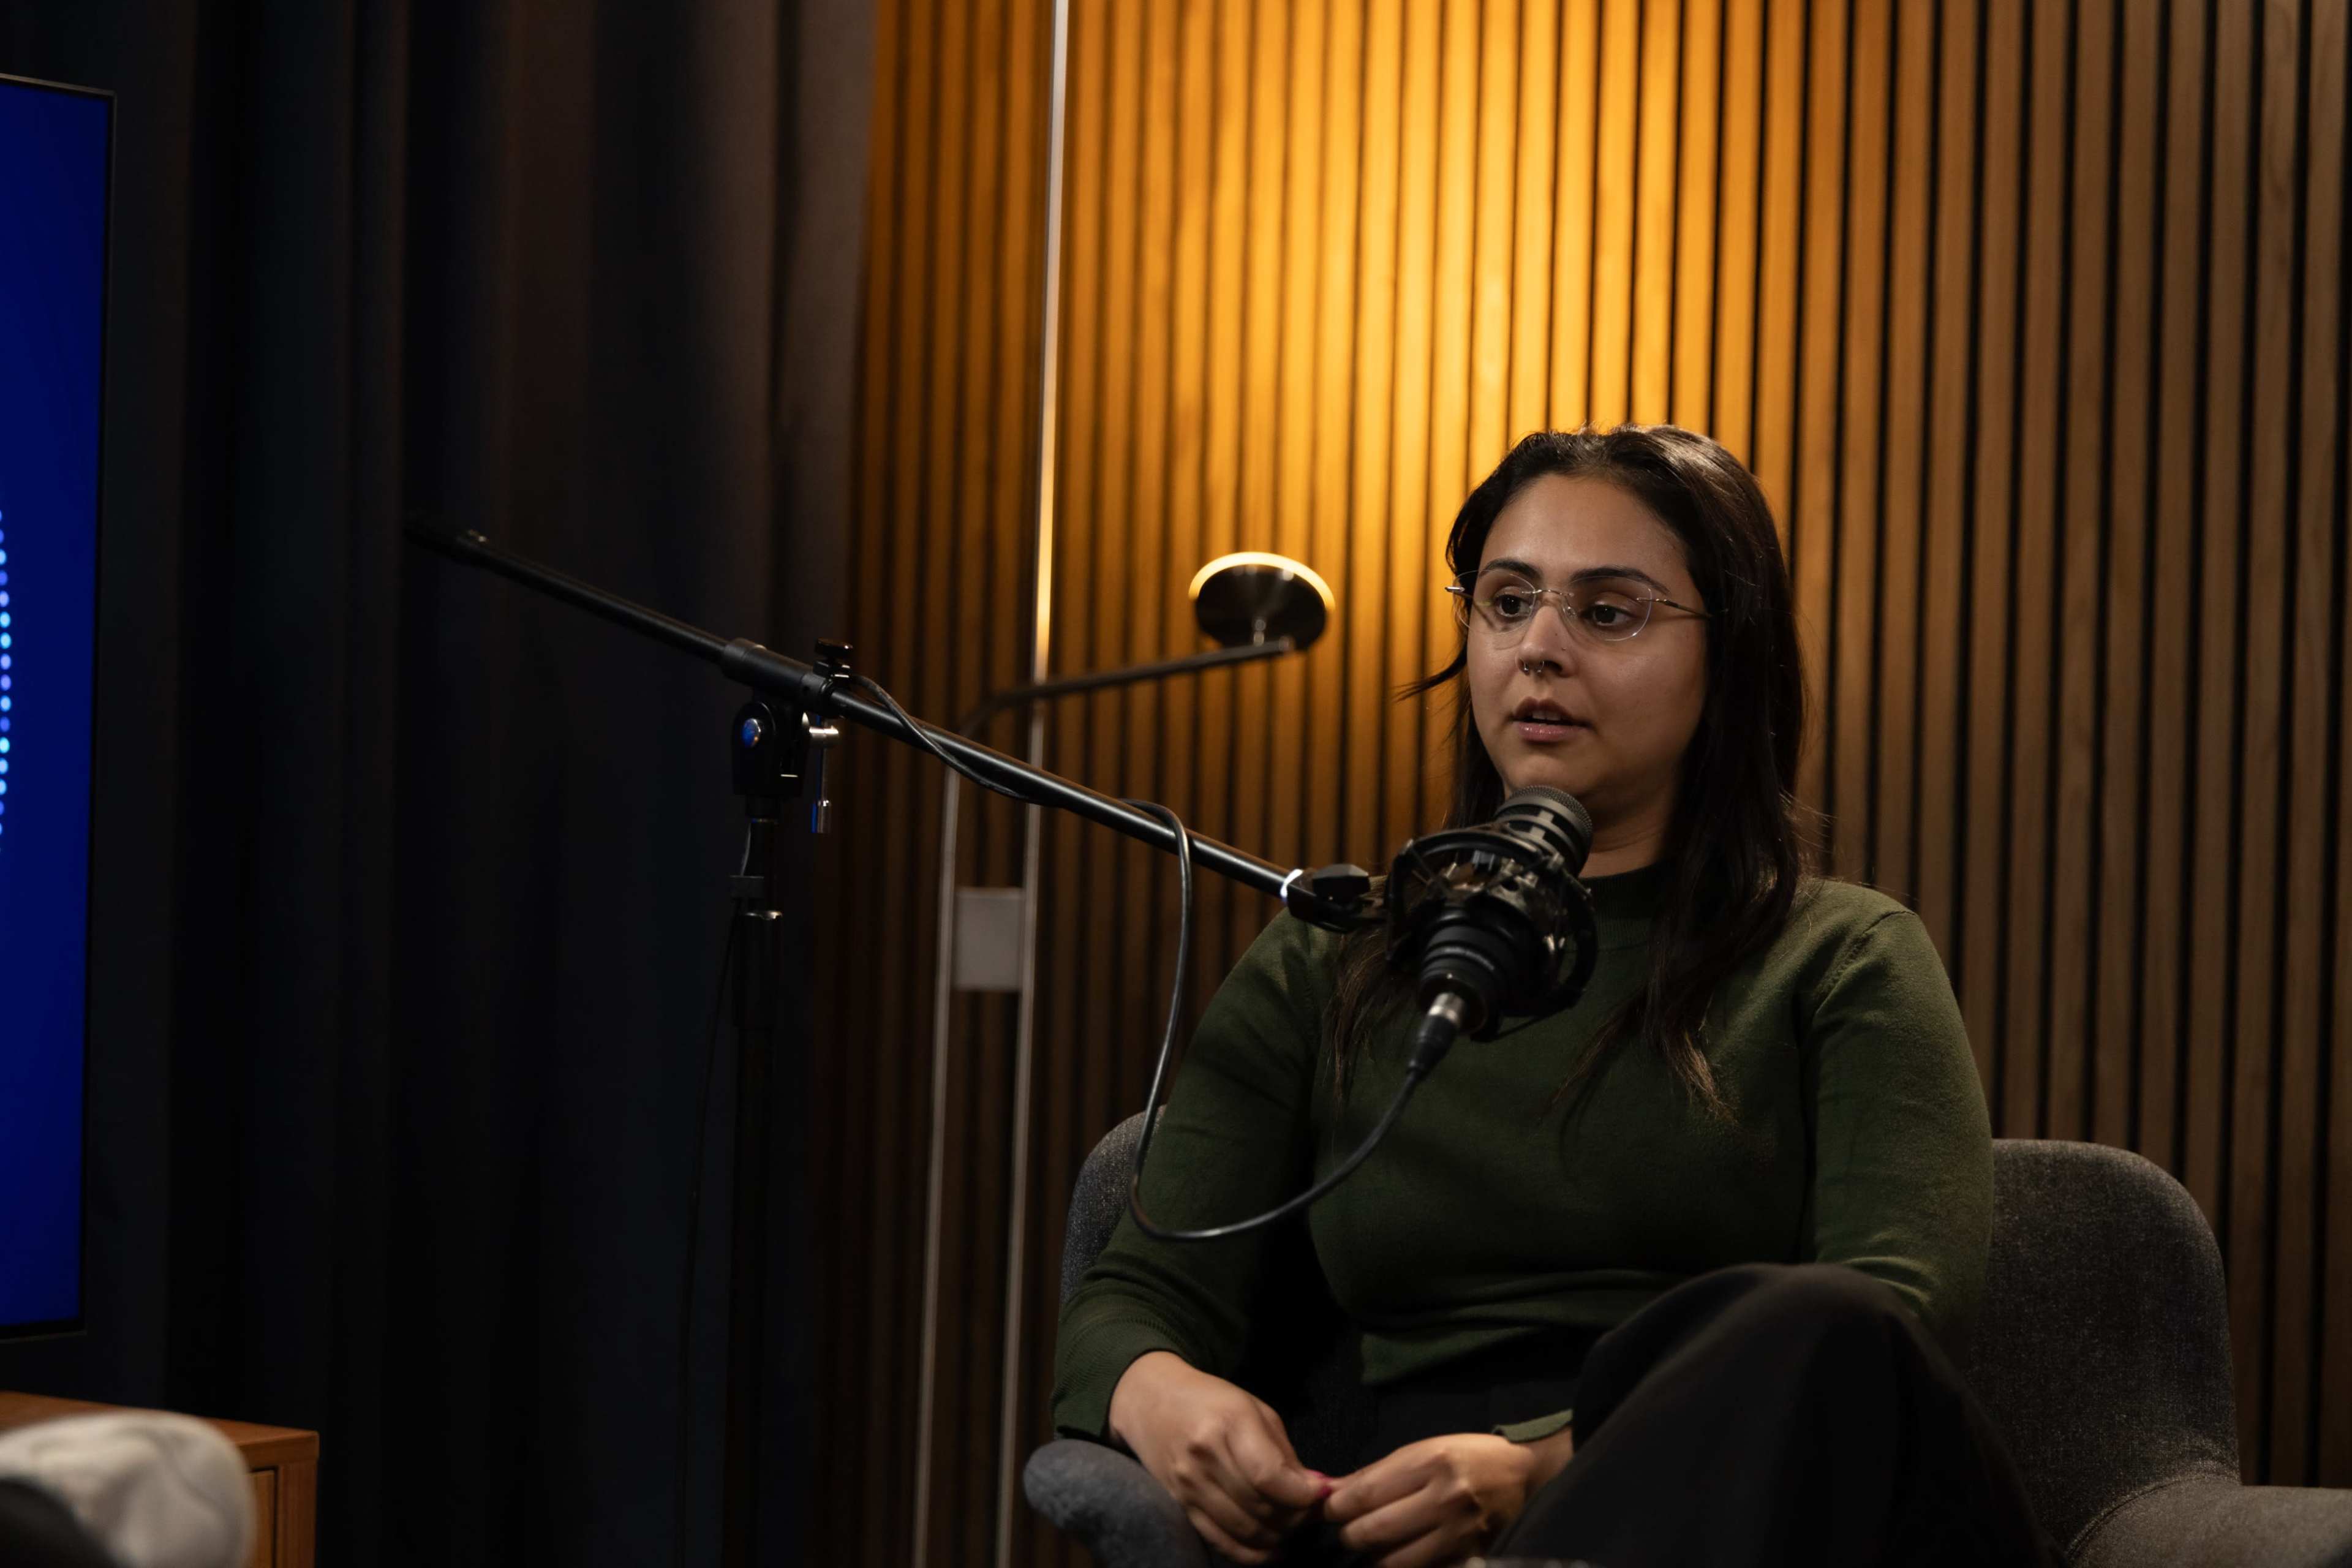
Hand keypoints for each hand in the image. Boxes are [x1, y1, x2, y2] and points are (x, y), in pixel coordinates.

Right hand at [1107, 1351, 1330, 1563]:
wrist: (1151, 1401)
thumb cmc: (1211, 1400)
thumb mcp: (1255, 1411)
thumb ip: (1285, 1454)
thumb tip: (1319, 1491)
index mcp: (1228, 1424)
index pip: (1269, 1477)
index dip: (1303, 1495)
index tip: (1322, 1496)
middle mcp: (1204, 1458)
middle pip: (1260, 1507)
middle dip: (1296, 1517)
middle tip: (1311, 1512)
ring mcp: (1188, 1486)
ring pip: (1245, 1530)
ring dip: (1278, 1536)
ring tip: (1293, 1525)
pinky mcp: (1181, 1506)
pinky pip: (1221, 1542)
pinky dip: (1252, 1554)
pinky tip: (1272, 1549)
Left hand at [1324, 1429, 1573, 1567]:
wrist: (1523, 1476)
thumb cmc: (1466, 1457)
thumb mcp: (1422, 1450)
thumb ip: (1376, 1473)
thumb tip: (1333, 1492)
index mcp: (1430, 1462)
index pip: (1366, 1494)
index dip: (1337, 1507)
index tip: (1329, 1510)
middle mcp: (1445, 1498)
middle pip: (1374, 1531)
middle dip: (1350, 1535)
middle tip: (1348, 1532)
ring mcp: (1459, 1533)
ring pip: (1394, 1562)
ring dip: (1373, 1558)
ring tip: (1372, 1549)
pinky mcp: (1470, 1557)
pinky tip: (1398, 1557)